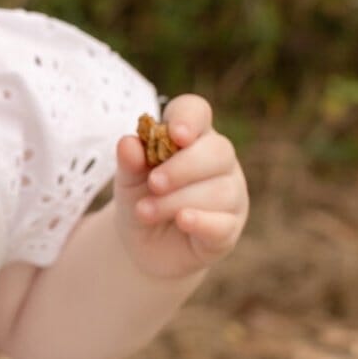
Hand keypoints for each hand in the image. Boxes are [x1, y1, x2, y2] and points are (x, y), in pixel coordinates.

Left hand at [113, 94, 248, 279]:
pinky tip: (182, 221)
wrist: (143, 245)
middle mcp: (218, 162)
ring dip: (176, 201)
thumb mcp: (128, 180)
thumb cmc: (141, 199)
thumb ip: (129, 162)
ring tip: (144, 212)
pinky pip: (223, 222)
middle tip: (153, 184)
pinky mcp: (229, 228)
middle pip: (218, 150)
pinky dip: (201, 220)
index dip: (188, 118)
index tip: (174, 134)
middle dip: (182, 167)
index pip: (197, 112)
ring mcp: (230, 195)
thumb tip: (128, 142)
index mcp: (192, 138)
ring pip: (219, 189)